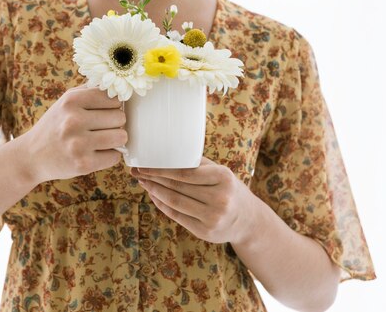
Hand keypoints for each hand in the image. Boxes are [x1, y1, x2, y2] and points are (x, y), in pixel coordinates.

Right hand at [19, 85, 126, 182]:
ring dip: (116, 140)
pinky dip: (109, 156)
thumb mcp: (66, 101)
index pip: (113, 98)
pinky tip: (96, 153)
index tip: (105, 111)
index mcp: (71, 101)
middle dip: (115, 123)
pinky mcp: (83, 164)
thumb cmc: (56, 125)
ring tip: (102, 140)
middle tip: (101, 128)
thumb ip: (90, 90)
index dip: (113, 105)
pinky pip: (115, 156)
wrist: (32, 156)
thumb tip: (118, 86)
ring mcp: (78, 143)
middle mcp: (73, 120)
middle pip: (120, 117)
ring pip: (121, 137)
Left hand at [131, 157, 259, 244]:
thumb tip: (165, 154)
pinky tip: (154, 196)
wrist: (248, 220)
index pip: (185, 172)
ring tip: (143, 182)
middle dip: (153, 178)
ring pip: (175, 202)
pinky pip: (177, 216)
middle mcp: (220, 198)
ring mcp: (213, 218)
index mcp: (223, 178)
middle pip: (177, 187)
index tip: (145, 164)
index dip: (161, 169)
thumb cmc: (228, 189)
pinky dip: (162, 205)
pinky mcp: (205, 232)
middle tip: (137, 172)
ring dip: (155, 191)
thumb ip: (197, 164)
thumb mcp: (220, 173)